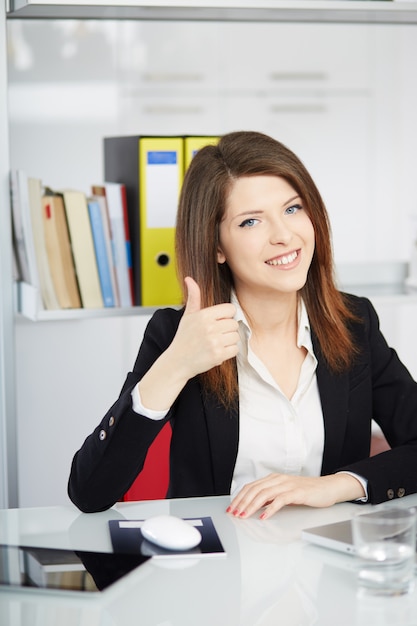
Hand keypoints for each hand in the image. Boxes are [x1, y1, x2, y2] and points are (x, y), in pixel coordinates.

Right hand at [170, 276, 238, 379]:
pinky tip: (217, 352)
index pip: (230, 309)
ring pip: (236, 336)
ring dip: (228, 341)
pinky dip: (229, 352)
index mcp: (204, 315)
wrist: (177, 361)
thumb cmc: (184, 338)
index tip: (218, 322)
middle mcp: (210, 327)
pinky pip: (235, 349)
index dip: (226, 316)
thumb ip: (193, 297)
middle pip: (234, 323)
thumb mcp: (188, 316)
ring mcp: (214, 342)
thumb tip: (189, 279)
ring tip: (215, 343)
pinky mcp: (218, 355)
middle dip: (227, 330)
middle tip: (215, 335)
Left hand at [227, 472, 365, 519]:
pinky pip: (280, 500)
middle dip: (242, 502)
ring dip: (252, 506)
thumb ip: (271, 496)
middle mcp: (278, 479)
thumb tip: (255, 505)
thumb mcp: (285, 492)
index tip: (231, 508)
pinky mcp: (297, 493)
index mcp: (273, 479)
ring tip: (244, 516)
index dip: (239, 497)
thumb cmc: (307, 491)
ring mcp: (287, 485)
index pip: (251, 487)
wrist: (328, 487)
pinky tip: (264, 516)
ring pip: (264, 494)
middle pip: (254, 490)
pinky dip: (270, 508)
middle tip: (234, 514)